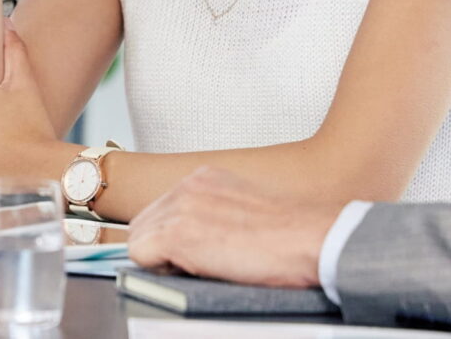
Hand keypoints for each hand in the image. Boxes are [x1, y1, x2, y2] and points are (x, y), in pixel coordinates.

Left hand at [124, 166, 344, 289]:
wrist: (312, 239)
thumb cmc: (292, 235)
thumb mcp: (245, 209)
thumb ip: (215, 213)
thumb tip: (197, 236)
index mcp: (205, 179)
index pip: (162, 208)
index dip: (169, 235)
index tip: (188, 250)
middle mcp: (188, 186)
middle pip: (143, 222)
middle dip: (159, 247)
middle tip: (192, 265)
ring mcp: (180, 208)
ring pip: (139, 238)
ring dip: (161, 259)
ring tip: (198, 268)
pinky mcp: (177, 234)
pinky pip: (140, 255)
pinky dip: (159, 269)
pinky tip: (193, 271)